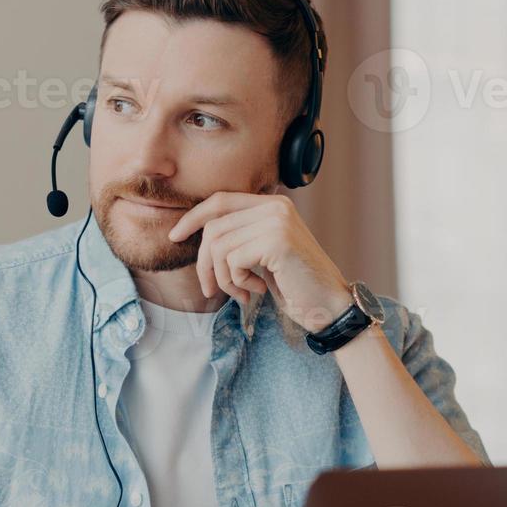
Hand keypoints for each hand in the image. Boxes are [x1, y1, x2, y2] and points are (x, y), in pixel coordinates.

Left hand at [168, 192, 352, 332]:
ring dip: (222, 277)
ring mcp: (276, 221)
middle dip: (204, 262)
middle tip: (211, 289)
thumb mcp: (264, 255)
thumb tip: (196, 234)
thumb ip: (241, 237)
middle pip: (213, 226)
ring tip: (241, 292)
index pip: (221, 200)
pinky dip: (237, 282)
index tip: (175, 236)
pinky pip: (232, 260)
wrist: (330, 307)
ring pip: (218, 245)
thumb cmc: (297, 286)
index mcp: (273, 204)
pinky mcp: (276, 241)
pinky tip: (258, 291)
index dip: (193, 217)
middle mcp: (275, 206)